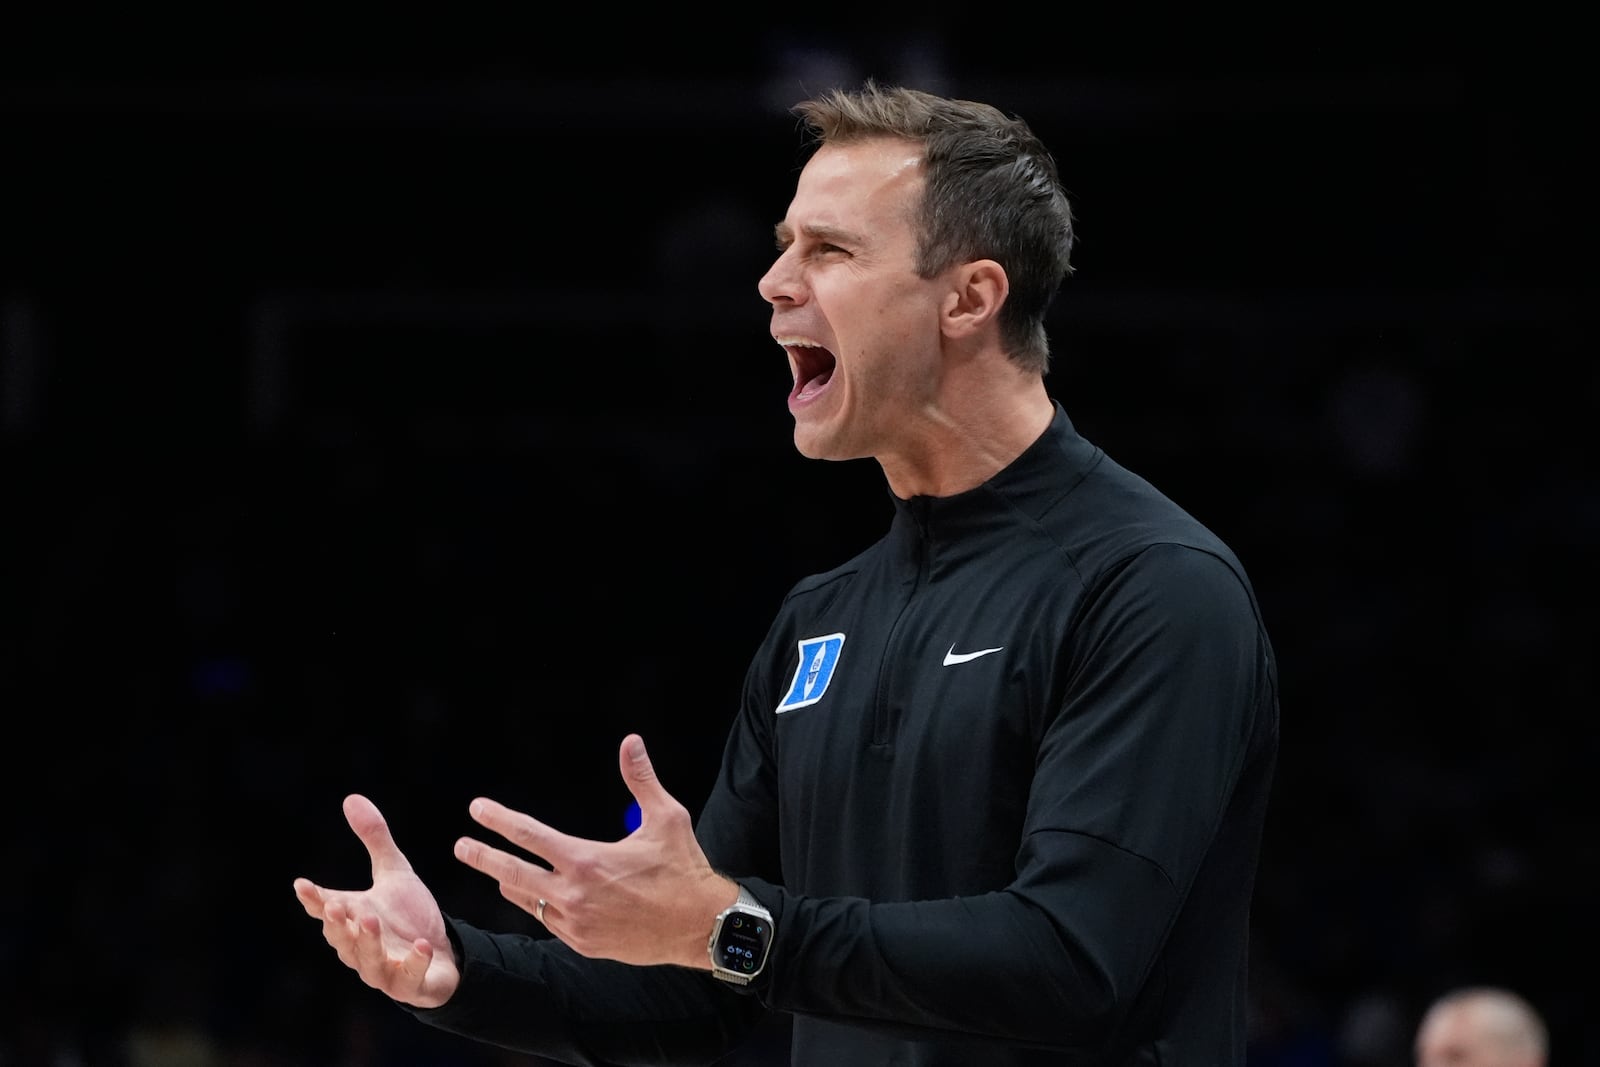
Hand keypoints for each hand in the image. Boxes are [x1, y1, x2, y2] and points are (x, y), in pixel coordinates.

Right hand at [293, 794, 460, 1008]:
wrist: (444, 952)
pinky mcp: (409, 983)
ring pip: (367, 961)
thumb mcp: (395, 872)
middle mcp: (362, 946)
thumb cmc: (409, 914)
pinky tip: (420, 946)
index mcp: (354, 918)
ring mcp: (383, 968)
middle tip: (335, 905)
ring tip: (370, 920)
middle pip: (341, 938)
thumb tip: (351, 798)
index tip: (302, 884)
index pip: (326, 908)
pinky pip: (408, 977)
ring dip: (368, 942)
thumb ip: (374, 839)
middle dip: (337, 923)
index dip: (313, 898)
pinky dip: (413, 963)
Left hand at [453, 734, 737, 968]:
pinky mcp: (584, 944)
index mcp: (587, 861)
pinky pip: (549, 922)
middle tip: (461, 846)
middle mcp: (574, 895)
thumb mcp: (666, 818)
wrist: (700, 926)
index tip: (477, 809)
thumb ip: (641, 779)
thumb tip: (630, 741)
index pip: (529, 836)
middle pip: (512, 872)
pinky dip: (541, 906)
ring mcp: (576, 924)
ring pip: (528, 901)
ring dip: (511, 883)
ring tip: (499, 871)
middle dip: (482, 856)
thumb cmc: (684, 868)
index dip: (499, 820)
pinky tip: (539, 898)